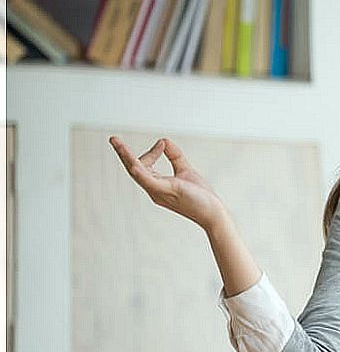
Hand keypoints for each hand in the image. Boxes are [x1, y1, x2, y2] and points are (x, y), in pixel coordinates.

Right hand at [109, 136, 226, 231]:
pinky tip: (133, 164)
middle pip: (133, 168)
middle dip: (122, 153)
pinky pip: (148, 181)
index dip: (151, 152)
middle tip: (113, 139)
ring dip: (125, 156)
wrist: (213, 212)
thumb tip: (163, 140)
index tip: (163, 144)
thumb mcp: (185, 170)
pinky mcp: (166, 191)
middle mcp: (153, 189)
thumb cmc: (200, 196)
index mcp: (156, 184)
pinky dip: (140, 171)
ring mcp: (158, 191)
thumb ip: (175, 156)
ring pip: (136, 171)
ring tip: (116, 143)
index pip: (143, 165)